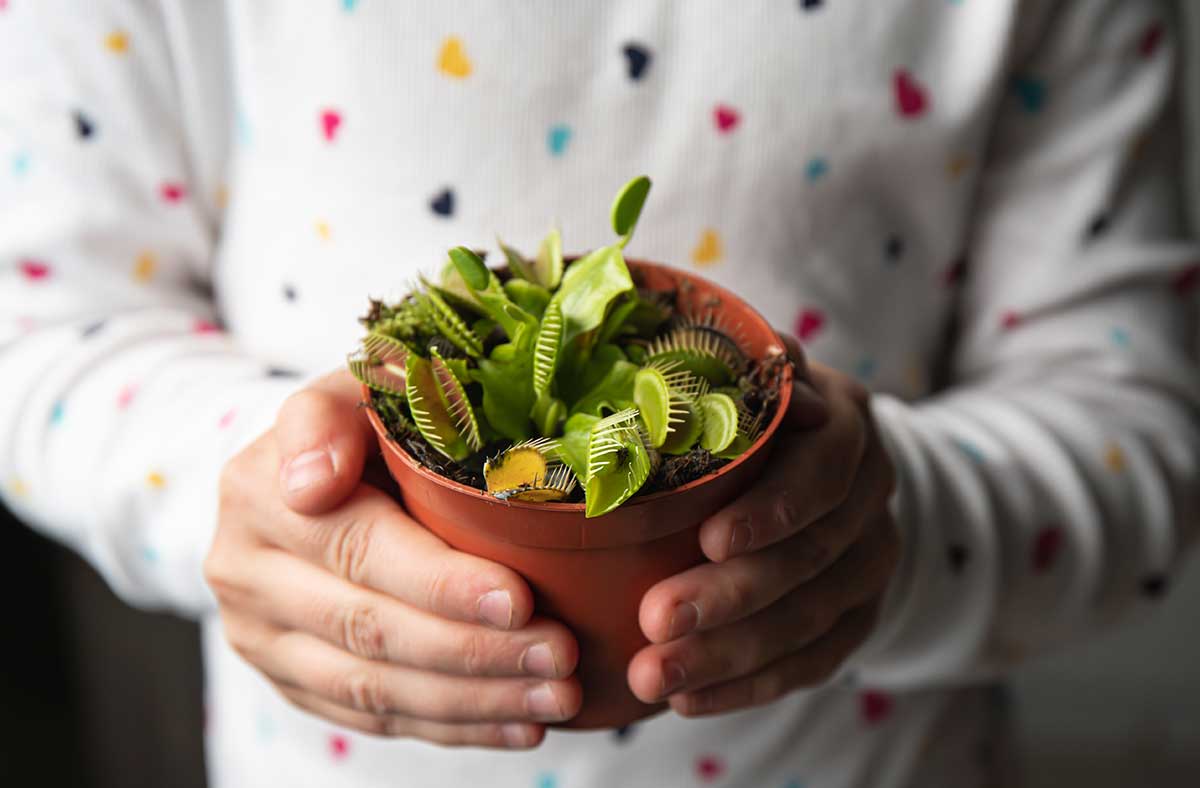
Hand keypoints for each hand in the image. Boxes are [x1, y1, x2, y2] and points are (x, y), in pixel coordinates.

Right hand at [203, 370, 581, 748]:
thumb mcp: (353, 386)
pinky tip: (519, 724)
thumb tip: (312, 482)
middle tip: (561, 656)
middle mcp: (245, 571)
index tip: (519, 599)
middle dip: (475, 651)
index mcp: (260, 491)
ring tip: (556, 698)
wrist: (308, 470)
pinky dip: (454, 727)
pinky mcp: (291, 681)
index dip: (441, 583)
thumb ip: (333, 414)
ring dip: (475, 699)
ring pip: (374, 689)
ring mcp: (261, 636)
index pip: (360, 549)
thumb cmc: (360, 420)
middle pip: (370, 629)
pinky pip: (374, 720)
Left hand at [626, 336, 900, 715]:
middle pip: (811, 557)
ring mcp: (871, 563)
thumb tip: (752, 358)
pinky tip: (688, 700)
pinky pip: (812, 663)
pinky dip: (748, 687)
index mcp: (847, 428)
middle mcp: (871, 497)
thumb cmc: (760, 414)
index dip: (774, 509)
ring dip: (729, 655)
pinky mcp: (858, 618)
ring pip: (809, 620)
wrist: (822, 466)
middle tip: (655, 622)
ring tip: (655, 677)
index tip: (710, 540)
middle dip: (731, 595)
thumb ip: (743, 368)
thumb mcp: (754, 378)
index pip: (825, 472)